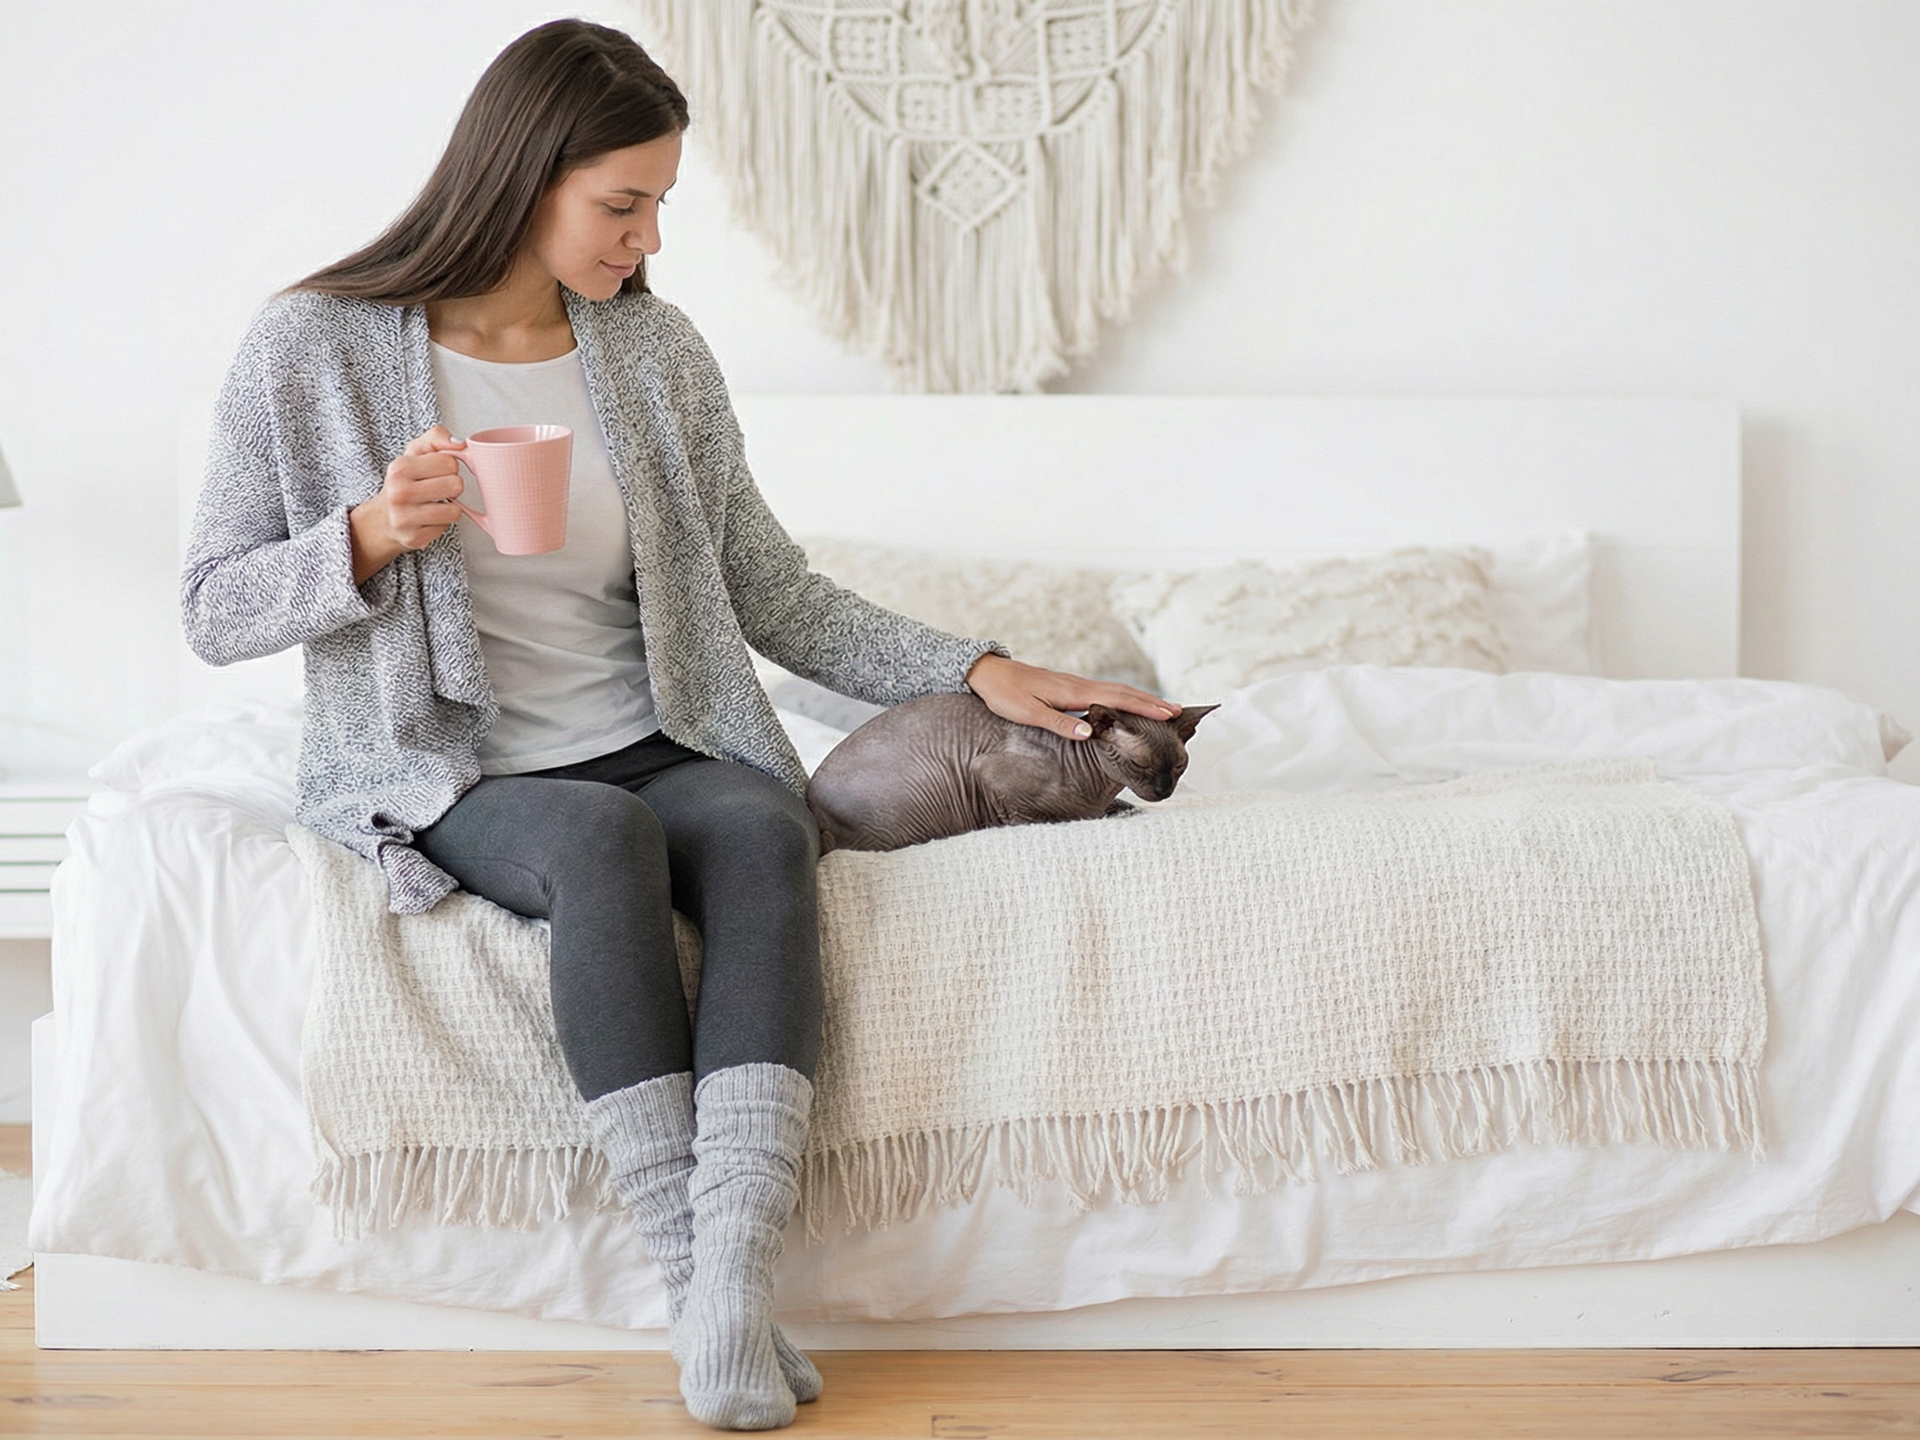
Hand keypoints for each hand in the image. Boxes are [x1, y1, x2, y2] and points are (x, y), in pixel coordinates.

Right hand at [348, 427, 467, 583]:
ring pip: (455, 510)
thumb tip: (460, 443)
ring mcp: (405, 518)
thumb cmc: (404, 481)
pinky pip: (446, 527)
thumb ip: (437, 437)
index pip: (450, 461)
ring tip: (433, 503)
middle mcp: (399, 493)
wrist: (383, 518)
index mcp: (400, 468)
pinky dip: (441, 522)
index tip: (437, 471)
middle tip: (437, 489)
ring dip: (450, 507)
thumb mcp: (415, 452)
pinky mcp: (414, 538)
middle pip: (456, 485)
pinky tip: (427, 518)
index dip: (449, 466)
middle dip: (452, 486)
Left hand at [964, 653, 1179, 741]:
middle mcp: (1079, 686)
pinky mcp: (1068, 688)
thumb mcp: (1029, 713)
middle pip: (1124, 693)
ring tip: (1161, 707)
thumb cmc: (1005, 695)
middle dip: (1152, 702)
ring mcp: (1075, 685)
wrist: (988, 674)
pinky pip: (1104, 692)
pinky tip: (1126, 704)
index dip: (1146, 708)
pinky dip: (1123, 698)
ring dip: (1141, 699)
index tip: (1169, 714)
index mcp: (1074, 693)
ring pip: (1116, 691)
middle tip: (1178, 711)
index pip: (1119, 700)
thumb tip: (1091, 733)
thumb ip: (1060, 724)